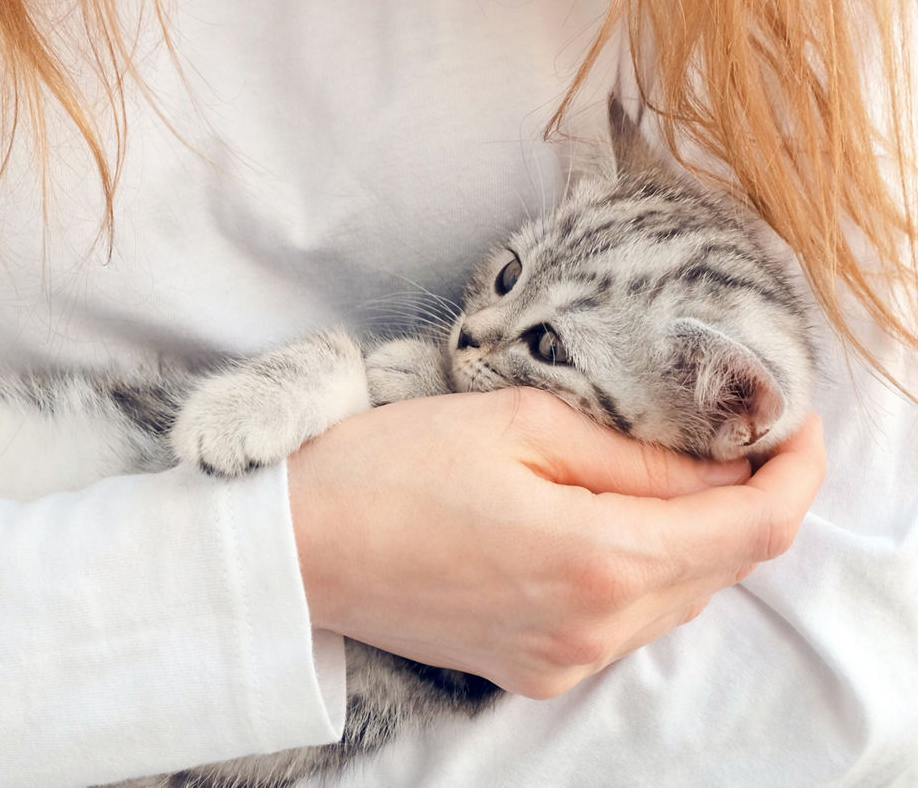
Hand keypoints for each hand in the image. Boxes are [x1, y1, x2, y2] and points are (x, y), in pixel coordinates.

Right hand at [287, 388, 824, 698]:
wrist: (299, 546)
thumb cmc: (393, 467)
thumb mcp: (521, 426)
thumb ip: (637, 455)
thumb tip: (721, 466)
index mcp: (599, 558)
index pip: (754, 525)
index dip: (794, 469)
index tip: (791, 422)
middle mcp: (596, 629)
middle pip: (723, 566)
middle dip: (742, 497)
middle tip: (724, 432)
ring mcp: (565, 660)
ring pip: (679, 598)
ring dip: (691, 536)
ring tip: (658, 473)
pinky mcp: (535, 671)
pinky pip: (626, 623)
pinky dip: (642, 571)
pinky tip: (603, 524)